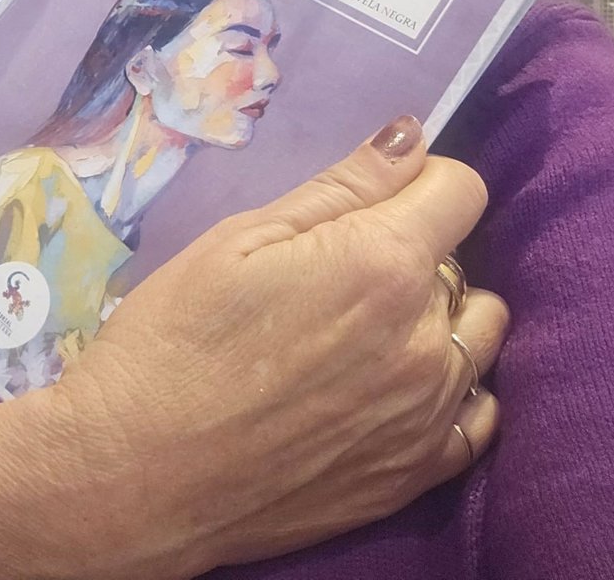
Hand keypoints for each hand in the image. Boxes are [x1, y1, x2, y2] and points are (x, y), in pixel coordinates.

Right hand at [0, 116, 507, 579]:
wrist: (136, 474)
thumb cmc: (173, 338)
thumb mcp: (241, 240)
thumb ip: (341, 186)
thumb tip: (411, 136)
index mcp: (382, 265)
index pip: (461, 190)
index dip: (418, 181)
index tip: (371, 200)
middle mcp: (427, 340)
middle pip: (462, 262)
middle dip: (414, 251)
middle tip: (336, 272)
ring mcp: (431, 416)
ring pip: (476, 333)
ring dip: (437, 317)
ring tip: (363, 330)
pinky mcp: (418, 477)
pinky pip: (478, 413)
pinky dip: (450, 388)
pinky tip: (389, 387)